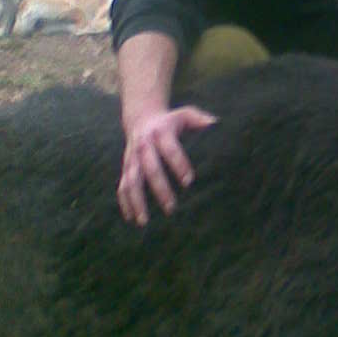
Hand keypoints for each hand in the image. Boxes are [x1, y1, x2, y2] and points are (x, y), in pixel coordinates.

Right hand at [117, 103, 217, 225]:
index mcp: (161, 132)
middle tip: (171, 207)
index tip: (189, 181)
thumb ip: (199, 119)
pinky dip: (125, 202)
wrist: (141, 117)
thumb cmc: (170, 120)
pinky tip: (131, 218)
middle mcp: (144, 145)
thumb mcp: (184, 114)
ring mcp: (132, 157)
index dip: (179, 164)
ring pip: (131, 181)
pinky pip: (122, 186)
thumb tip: (215, 124)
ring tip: (144, 221)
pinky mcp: (126, 167)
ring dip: (137, 201)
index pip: (170, 149)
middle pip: (150, 169)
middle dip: (159, 188)